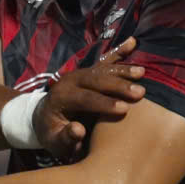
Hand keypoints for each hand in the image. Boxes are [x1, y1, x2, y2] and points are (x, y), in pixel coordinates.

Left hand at [34, 40, 146, 160]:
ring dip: (123, 70)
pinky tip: (132, 41)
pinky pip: (104, 60)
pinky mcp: (87, 71)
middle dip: (118, 86)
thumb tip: (78, 130)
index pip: (84, 99)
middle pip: (96, 80)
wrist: (43, 117)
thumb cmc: (52, 133)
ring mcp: (79, 73)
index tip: (125, 109)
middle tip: (140, 92)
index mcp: (61, 97)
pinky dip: (119, 51)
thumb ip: (66, 138)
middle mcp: (69, 81)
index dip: (104, 103)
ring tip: (141, 72)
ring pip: (102, 69)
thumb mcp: (54, 142)